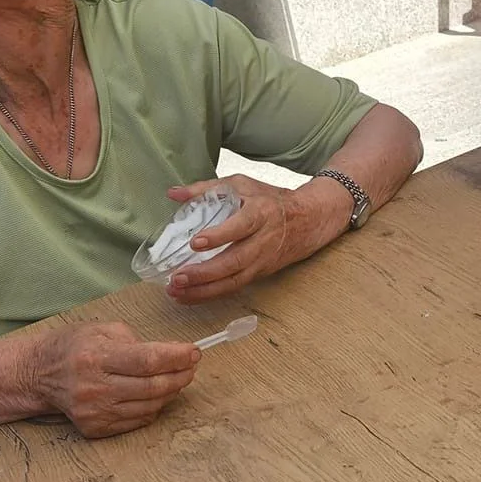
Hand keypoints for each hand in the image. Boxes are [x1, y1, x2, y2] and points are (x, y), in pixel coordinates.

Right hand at [29, 320, 200, 436]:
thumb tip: (171, 353)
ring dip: (170, 392)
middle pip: (153, 387)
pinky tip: (153, 394)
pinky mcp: (95, 428)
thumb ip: (137, 340)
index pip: (148, 360)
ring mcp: (94, 412)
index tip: (194, 352)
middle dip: (180, 375)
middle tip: (190, 367)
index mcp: (96, 357)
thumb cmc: (73, 346)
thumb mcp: (101, 329)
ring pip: (150, 406)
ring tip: (175, 378)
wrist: (39, 374)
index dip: (177, 357)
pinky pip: (137, 420)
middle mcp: (94, 387)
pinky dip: (152, 407)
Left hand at [163, 175, 298, 305]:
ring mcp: (261, 261)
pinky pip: (233, 287)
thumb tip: (173, 193)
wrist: (307, 221)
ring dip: (204, 290)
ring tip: (177, 292)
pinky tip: (189, 296)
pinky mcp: (259, 274)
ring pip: (233, 281)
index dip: (219, 236)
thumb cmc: (270, 200)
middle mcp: (262, 241)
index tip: (196, 242)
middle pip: (234, 261)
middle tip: (178, 277)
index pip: (241, 226)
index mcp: (260, 213)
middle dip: (205, 273)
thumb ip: (206, 188)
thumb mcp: (241, 185)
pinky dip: (210, 294)